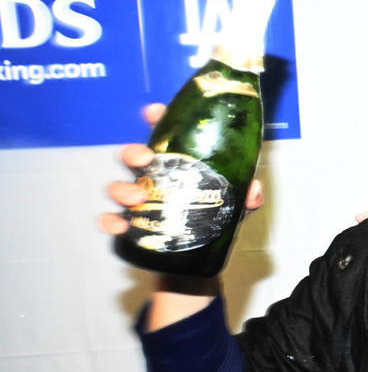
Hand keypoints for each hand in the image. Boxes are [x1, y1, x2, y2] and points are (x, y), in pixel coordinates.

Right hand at [97, 103, 263, 235]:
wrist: (200, 259)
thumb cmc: (215, 222)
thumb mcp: (236, 207)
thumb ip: (247, 198)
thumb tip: (253, 189)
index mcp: (178, 166)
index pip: (165, 136)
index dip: (157, 120)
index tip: (154, 111)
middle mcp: (155, 179)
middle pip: (135, 157)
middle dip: (134, 153)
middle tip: (145, 159)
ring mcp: (139, 201)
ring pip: (119, 186)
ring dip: (121, 188)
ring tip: (137, 197)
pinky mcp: (130, 226)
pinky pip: (112, 220)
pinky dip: (110, 221)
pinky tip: (119, 225)